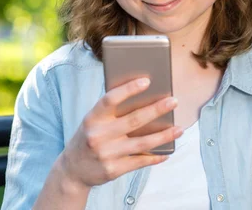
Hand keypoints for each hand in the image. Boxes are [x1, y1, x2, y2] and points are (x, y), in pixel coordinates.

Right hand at [58, 77, 181, 188]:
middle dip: (157, 110)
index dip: (129, 89)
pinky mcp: (113, 170)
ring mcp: (106, 154)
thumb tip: (146, 97)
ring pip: (142, 143)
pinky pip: (140, 161)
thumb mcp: (93, 122)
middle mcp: (98, 136)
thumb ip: (112, 112)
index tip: (147, 81)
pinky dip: (156, 157)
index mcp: (92, 118)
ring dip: (164, 136)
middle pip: (134, 120)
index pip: (110, 99)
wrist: (72, 171)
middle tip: (174, 101)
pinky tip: (167, 152)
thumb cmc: (89, 138)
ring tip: (180, 129)